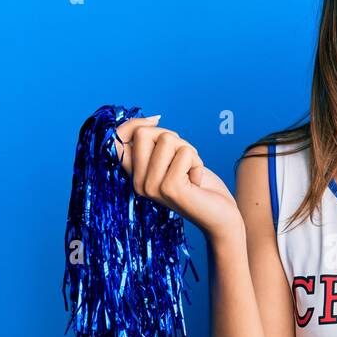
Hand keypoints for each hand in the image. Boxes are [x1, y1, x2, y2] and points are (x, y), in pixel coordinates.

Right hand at [112, 115, 242, 239]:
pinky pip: (185, 153)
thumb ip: (155, 144)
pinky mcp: (169, 188)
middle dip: (171, 137)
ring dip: (188, 151)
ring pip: (167, 139)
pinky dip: (197, 162)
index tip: (155, 122)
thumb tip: (151, 119)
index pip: (116, 140)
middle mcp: (138, 183)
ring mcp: (151, 187)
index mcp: (134, 175)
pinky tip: (196, 181)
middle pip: (143, 133)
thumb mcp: (172, 160)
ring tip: (190, 172)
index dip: (133, 124)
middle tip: (184, 159)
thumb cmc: (197, 185)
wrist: (220, 216)